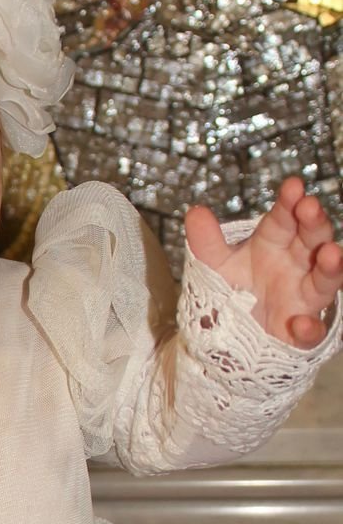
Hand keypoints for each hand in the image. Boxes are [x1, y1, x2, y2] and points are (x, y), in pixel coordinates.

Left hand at [184, 178, 342, 347]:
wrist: (228, 338)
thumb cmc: (231, 292)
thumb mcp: (214, 266)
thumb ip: (206, 242)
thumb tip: (194, 211)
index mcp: (273, 245)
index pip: (284, 218)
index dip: (289, 203)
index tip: (293, 185)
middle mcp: (295, 266)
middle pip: (311, 241)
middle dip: (314, 223)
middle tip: (310, 207)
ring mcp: (302, 298)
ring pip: (324, 281)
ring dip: (330, 268)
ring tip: (330, 254)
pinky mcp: (300, 333)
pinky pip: (311, 331)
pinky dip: (309, 328)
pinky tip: (300, 323)